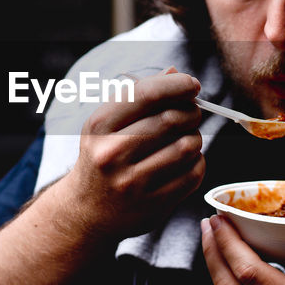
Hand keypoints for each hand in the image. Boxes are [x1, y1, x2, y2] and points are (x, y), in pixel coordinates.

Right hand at [61, 67, 204, 241]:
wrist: (86, 211)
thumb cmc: (101, 157)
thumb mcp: (106, 124)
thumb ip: (138, 95)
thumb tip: (175, 73)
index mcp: (100, 126)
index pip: (147, 94)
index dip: (178, 85)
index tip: (192, 85)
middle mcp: (112, 154)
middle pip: (172, 119)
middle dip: (191, 111)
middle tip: (191, 113)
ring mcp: (133, 183)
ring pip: (187, 146)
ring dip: (195, 137)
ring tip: (185, 138)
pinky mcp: (153, 205)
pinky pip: (193, 173)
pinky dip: (197, 161)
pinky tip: (185, 161)